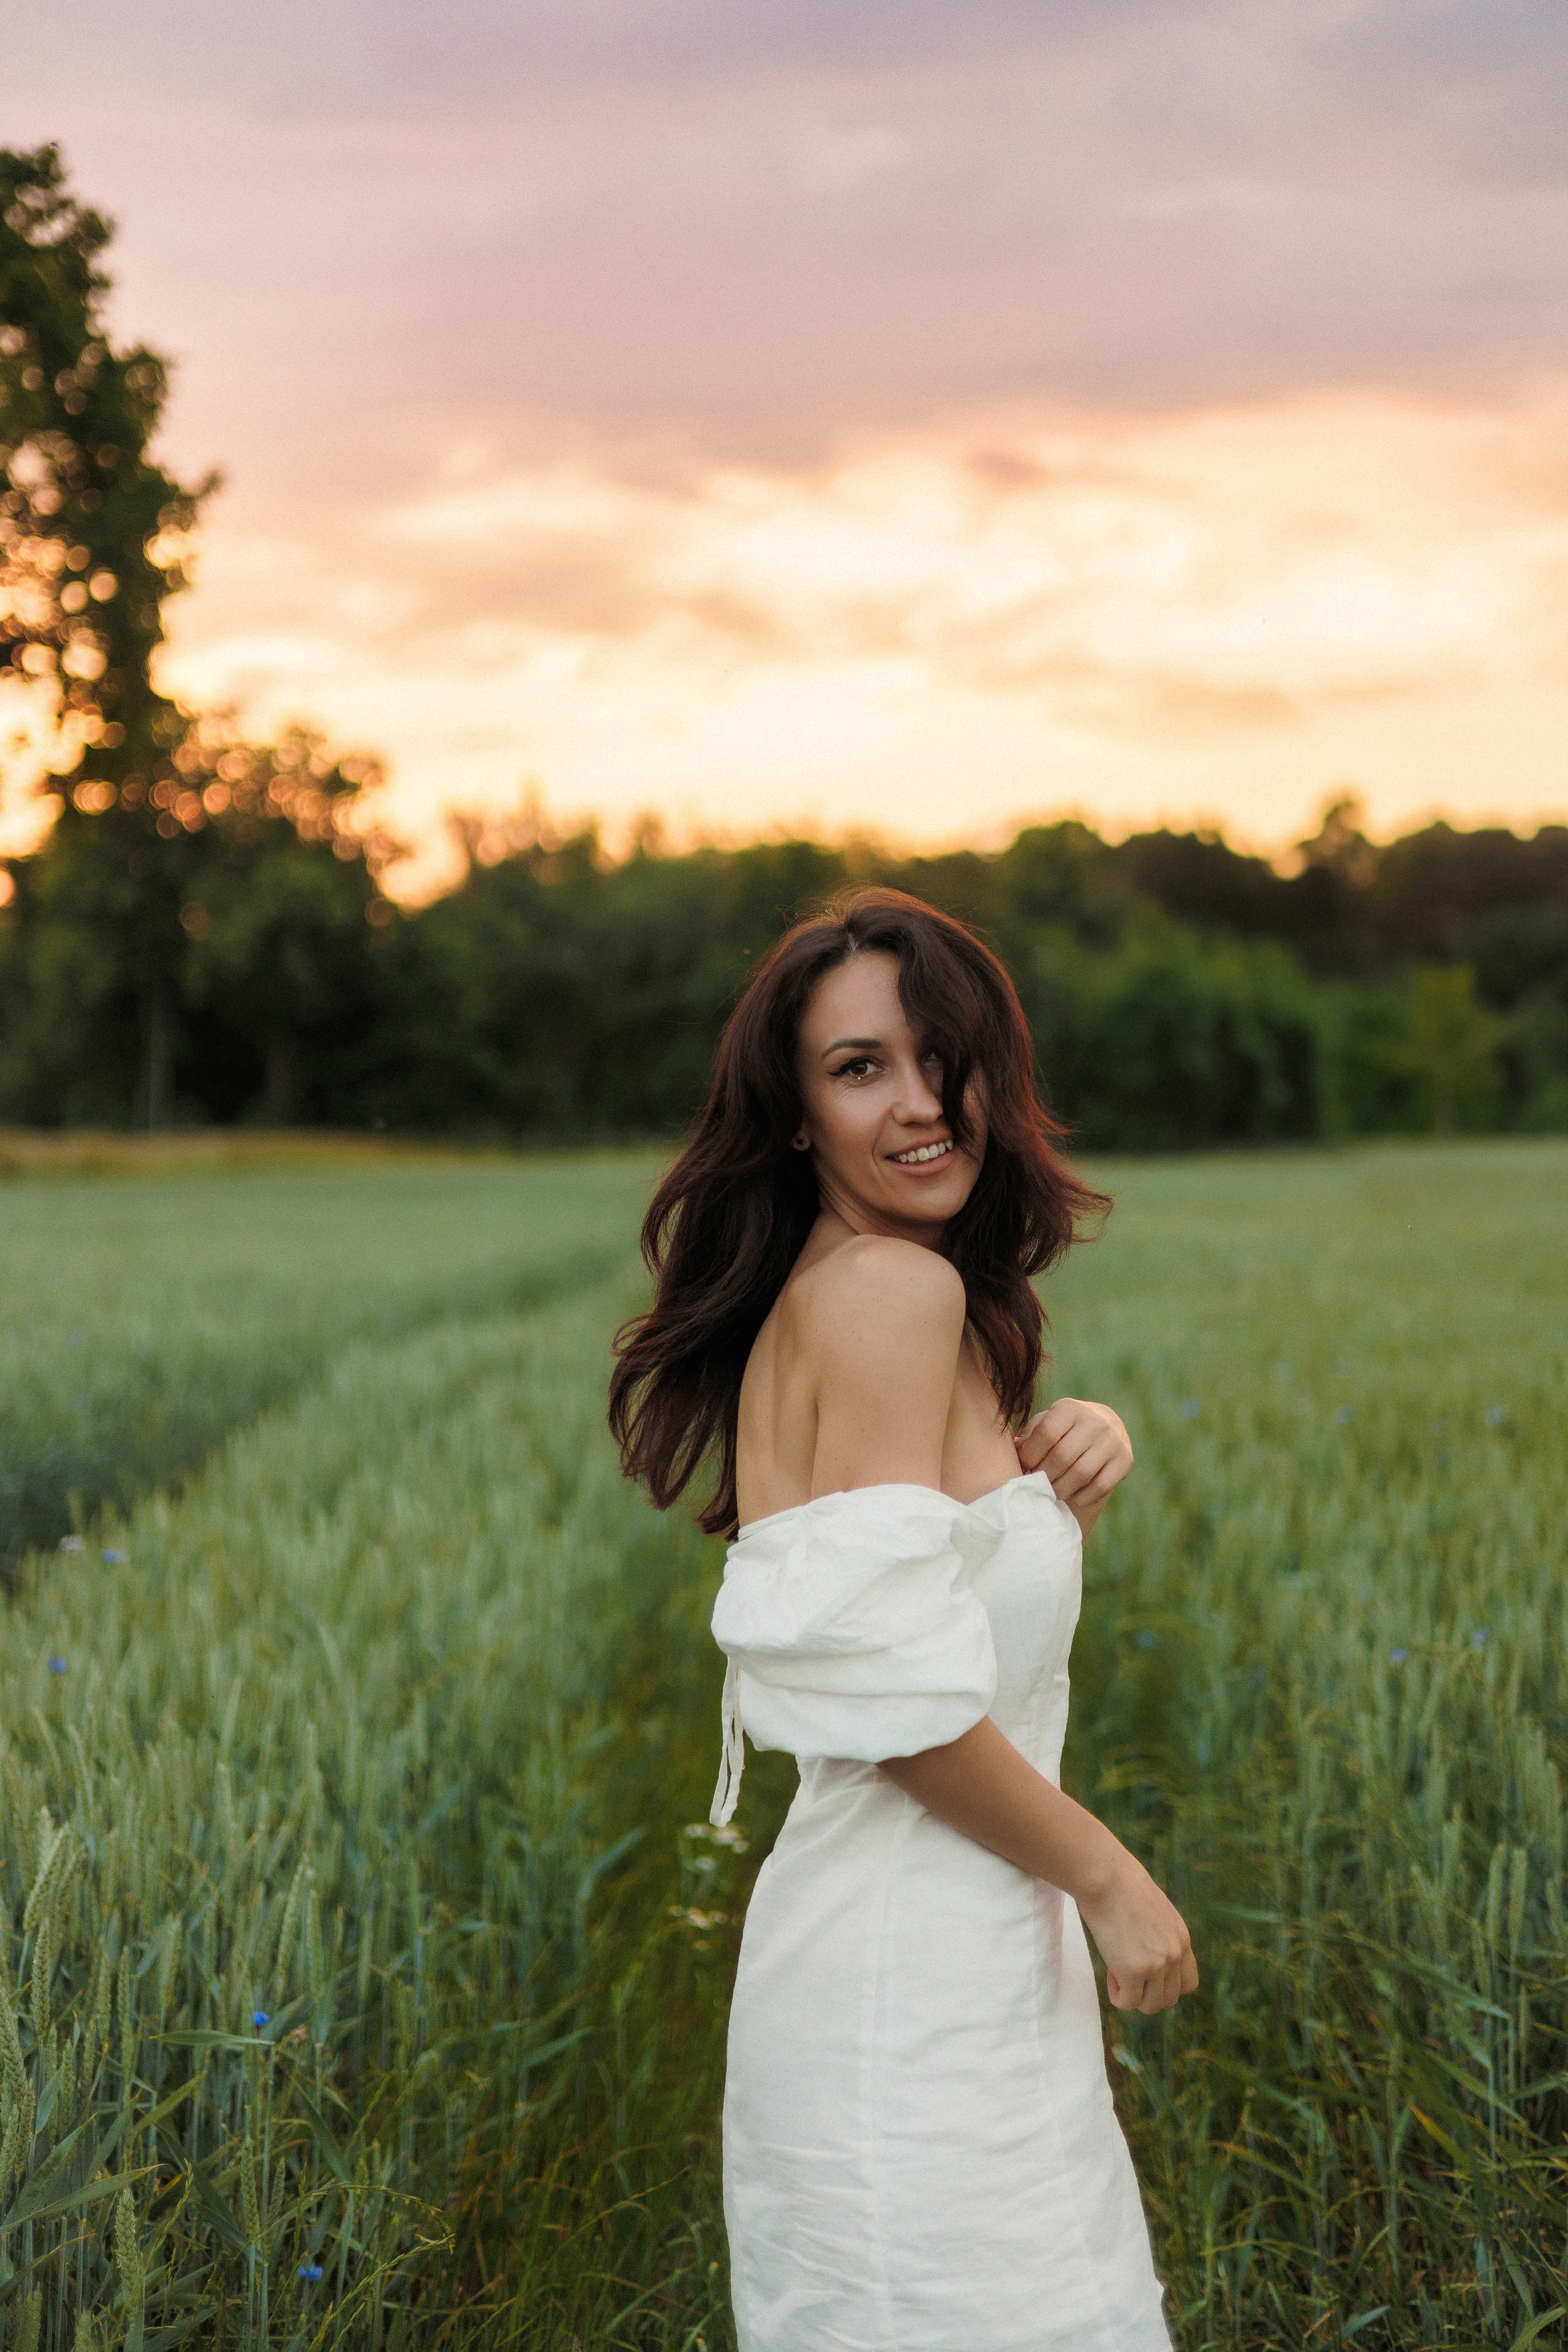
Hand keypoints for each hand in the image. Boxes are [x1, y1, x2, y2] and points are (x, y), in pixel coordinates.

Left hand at [1016, 1396, 1132, 1535]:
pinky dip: (1083, 1496)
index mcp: (1070, 1409)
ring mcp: (1113, 1440)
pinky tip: (1073, 1495)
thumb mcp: (1045, 1423)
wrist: (1105, 1426)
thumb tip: (1016, 1452)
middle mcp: (1095, 1420)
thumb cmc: (1064, 1429)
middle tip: (1036, 1484)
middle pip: (1063, 1456)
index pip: (1047, 1434)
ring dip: (1061, 1488)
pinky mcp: (1125, 1459)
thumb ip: (1030, 1437)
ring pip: (1082, 1473)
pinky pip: (1101, 1486)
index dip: (1031, 1455)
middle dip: (1044, 1475)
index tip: (1024, 1467)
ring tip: (1051, 1491)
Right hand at [1077, 1852, 1197, 2014]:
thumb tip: (1145, 1948)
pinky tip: (1109, 1974)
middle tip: (1126, 1970)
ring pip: (1150, 2006)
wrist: (1105, 1875)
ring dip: (1133, 1996)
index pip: (1189, 1984)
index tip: (1146, 1972)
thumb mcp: (1153, 1910)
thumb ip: (1158, 1934)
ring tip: (1116, 1972)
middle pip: (1169, 1999)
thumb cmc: (1120, 1884)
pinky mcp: (1133, 1971)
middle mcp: (1174, 1954)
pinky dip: (1117, 1996)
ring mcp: (1156, 1965)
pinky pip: (1127, 2002)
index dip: (1166, 1985)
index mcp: (1182, 1938)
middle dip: (1147, 1992)